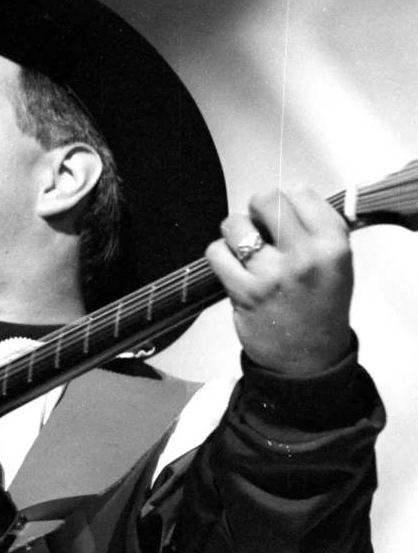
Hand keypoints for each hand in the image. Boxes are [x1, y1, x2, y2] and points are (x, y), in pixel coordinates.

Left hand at [205, 187, 352, 374]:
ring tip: (246, 250)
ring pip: (235, 224)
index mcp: (334, 245)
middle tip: (261, 228)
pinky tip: (233, 267)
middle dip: (258, 210)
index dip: (286, 200)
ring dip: (235, 233)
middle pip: (265, 199)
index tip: (284, 214)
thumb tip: (282, 196)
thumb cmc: (320, 305)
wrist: (308, 359)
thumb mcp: (336, 264)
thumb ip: (314, 229)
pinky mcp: (244, 291)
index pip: (300, 193)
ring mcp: (273, 274)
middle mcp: (306, 257)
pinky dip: (219, 255)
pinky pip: (217, 252)